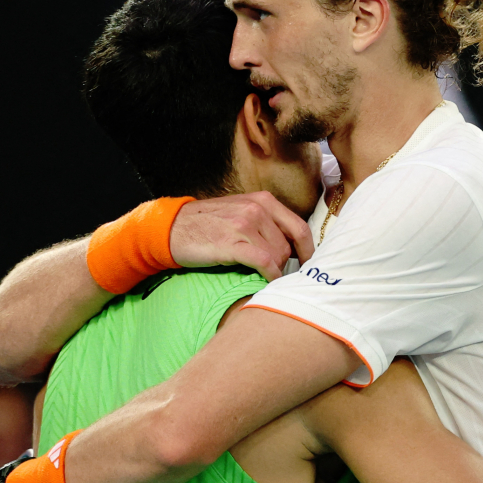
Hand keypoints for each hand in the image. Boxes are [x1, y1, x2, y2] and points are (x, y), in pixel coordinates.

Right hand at [170, 192, 314, 279]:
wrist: (172, 228)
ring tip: (256, 273)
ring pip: (277, 256)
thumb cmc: (208, 224)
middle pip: (288, 246)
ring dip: (271, 270)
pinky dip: (269, 276)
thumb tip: (292, 246)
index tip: (309, 266)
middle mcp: (257, 209)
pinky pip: (264, 263)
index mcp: (263, 200)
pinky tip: (264, 281)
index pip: (299, 228)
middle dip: (282, 263)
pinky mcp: (233, 243)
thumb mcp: (240, 211)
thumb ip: (266, 222)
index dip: (309, 251)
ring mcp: (245, 225)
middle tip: (270, 272)